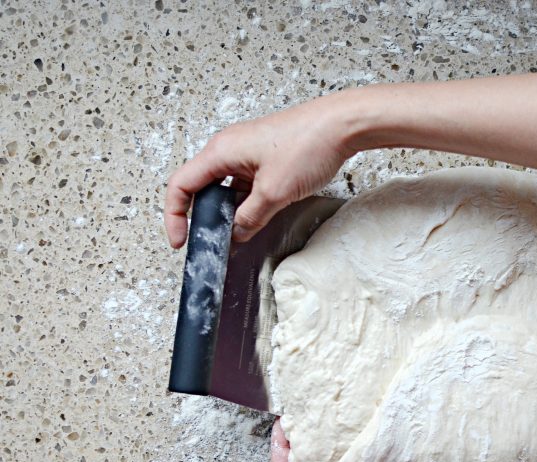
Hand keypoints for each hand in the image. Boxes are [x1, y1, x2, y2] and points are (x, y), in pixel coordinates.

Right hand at [164, 93, 353, 247]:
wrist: (342, 124)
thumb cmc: (309, 144)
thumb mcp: (275, 192)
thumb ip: (250, 217)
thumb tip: (235, 234)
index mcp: (220, 151)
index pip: (181, 185)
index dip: (175, 216)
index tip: (180, 241)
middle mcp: (228, 148)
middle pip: (201, 187)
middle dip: (204, 217)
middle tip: (213, 242)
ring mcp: (247, 152)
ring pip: (226, 188)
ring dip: (228, 211)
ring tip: (237, 235)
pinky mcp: (265, 157)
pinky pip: (245, 184)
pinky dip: (246, 203)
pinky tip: (256, 218)